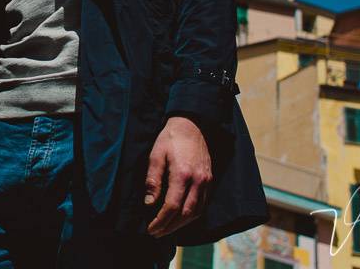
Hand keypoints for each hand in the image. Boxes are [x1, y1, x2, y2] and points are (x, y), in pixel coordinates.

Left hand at [145, 116, 212, 237]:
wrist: (191, 125)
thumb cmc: (170, 139)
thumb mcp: (156, 155)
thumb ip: (153, 180)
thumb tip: (149, 203)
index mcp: (182, 174)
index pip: (172, 206)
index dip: (160, 220)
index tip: (150, 228)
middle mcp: (198, 181)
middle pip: (185, 214)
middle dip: (170, 227)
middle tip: (156, 233)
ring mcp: (206, 181)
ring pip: (196, 212)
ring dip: (181, 225)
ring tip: (166, 229)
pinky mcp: (210, 180)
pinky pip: (203, 204)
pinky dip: (191, 215)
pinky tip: (180, 218)